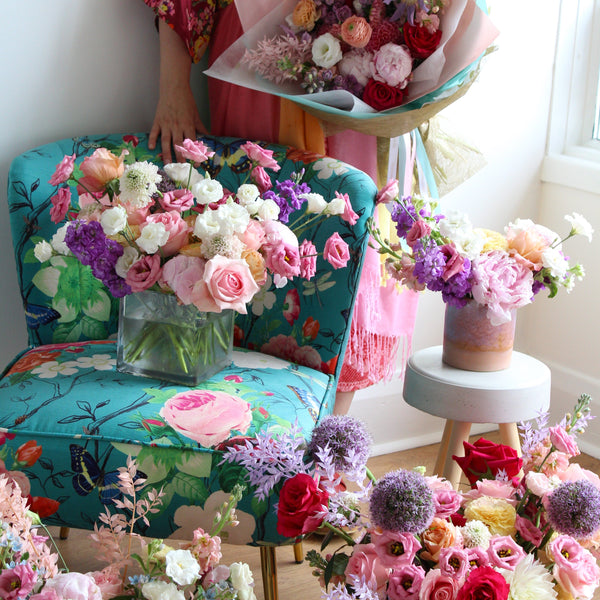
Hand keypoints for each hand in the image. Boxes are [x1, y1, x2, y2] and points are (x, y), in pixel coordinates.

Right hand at [148, 20, 208, 163]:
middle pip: (179, 144)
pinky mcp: (158, 120)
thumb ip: (201, 127)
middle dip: (181, 157)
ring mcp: (166, 123)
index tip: (197, 164)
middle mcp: (177, 126)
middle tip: (182, 168)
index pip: (192, 143)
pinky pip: (154, 132)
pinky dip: (153, 139)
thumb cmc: (186, 101)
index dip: (194, 154)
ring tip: (168, 164)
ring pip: (166, 141)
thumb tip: (208, 137)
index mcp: (188, 125)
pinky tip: (152, 148)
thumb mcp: (196, 114)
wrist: (174, 87)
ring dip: (167, 153)